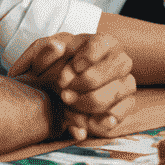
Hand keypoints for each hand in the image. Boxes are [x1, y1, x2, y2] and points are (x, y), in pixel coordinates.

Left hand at [10, 33, 135, 140]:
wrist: (52, 94)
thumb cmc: (50, 71)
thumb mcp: (39, 58)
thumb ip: (43, 51)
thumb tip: (57, 47)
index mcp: (103, 42)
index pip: (102, 44)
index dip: (86, 58)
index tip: (69, 70)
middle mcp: (119, 60)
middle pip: (115, 67)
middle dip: (85, 83)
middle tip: (63, 93)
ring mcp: (125, 82)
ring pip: (117, 92)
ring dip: (90, 103)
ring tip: (69, 107)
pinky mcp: (125, 105)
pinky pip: (121, 113)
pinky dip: (102, 120)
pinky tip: (84, 122)